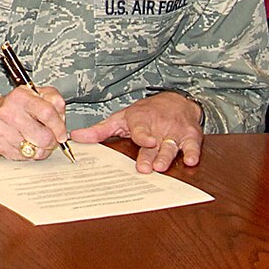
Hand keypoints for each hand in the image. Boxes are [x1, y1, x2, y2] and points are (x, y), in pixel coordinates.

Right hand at [0, 85, 68, 159]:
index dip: (59, 126)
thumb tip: (61, 117)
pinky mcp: (0, 146)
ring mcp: (2, 130)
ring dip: (42, 149)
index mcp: (20, 97)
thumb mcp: (37, 94)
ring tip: (38, 140)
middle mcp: (9, 112)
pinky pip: (25, 158)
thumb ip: (54, 100)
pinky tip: (26, 143)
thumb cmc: (16, 106)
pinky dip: (30, 154)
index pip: (47, 113)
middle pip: (43, 137)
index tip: (62, 133)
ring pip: (36, 151)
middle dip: (52, 141)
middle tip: (50, 138)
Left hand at [72, 92, 203, 172]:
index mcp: (140, 121)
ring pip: (171, 146)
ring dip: (167, 157)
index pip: (140, 129)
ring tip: (162, 166)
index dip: (142, 135)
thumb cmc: (144, 114)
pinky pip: (193, 146)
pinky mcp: (191, 137)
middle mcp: (158, 127)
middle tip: (146, 167)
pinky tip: (192, 160)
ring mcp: (175, 132)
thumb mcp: (120, 119)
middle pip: (155, 144)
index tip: (145, 141)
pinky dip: (193, 152)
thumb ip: (100, 131)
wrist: (175, 100)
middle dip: (151, 155)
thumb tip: (75, 138)